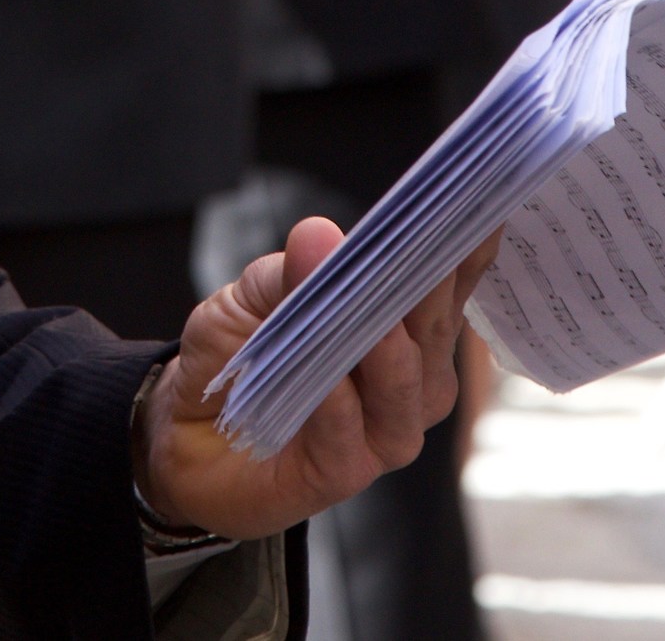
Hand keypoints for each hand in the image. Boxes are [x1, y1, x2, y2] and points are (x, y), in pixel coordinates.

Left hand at [132, 217, 498, 541]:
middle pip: (432, 323)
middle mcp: (414, 379)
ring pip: (402, 377)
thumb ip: (291, 269)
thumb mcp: (255, 295)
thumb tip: (319, 232)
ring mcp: (388, 429)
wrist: (189, 437)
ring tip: (365, 296)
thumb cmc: (241, 358)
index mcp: (406, 329)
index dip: (467, 240)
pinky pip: (348, 426)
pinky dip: (336, 396)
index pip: (450, 280)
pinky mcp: (347, 470)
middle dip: (426, 276)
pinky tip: (324, 375)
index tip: (476, 194)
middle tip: (419, 229)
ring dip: (383, 338)